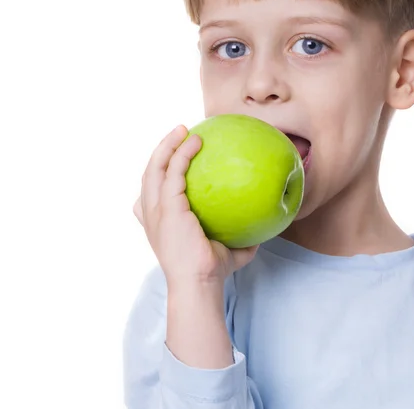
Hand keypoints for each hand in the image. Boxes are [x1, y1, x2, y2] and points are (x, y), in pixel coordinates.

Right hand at [133, 124, 258, 286]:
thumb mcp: (228, 248)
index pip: (151, 190)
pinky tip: (196, 142)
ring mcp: (155, 210)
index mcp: (159, 222)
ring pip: (155, 167)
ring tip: (182, 129)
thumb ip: (242, 235)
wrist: (200, 284)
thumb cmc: (213, 270)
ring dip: (167, 144)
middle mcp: (151, 214)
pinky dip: (182, 153)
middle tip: (179, 133)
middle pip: (149, 172)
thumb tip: (265, 224)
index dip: (159, 169)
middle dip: (161, 149)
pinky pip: (173, 172)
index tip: (175, 155)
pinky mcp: (166, 207)